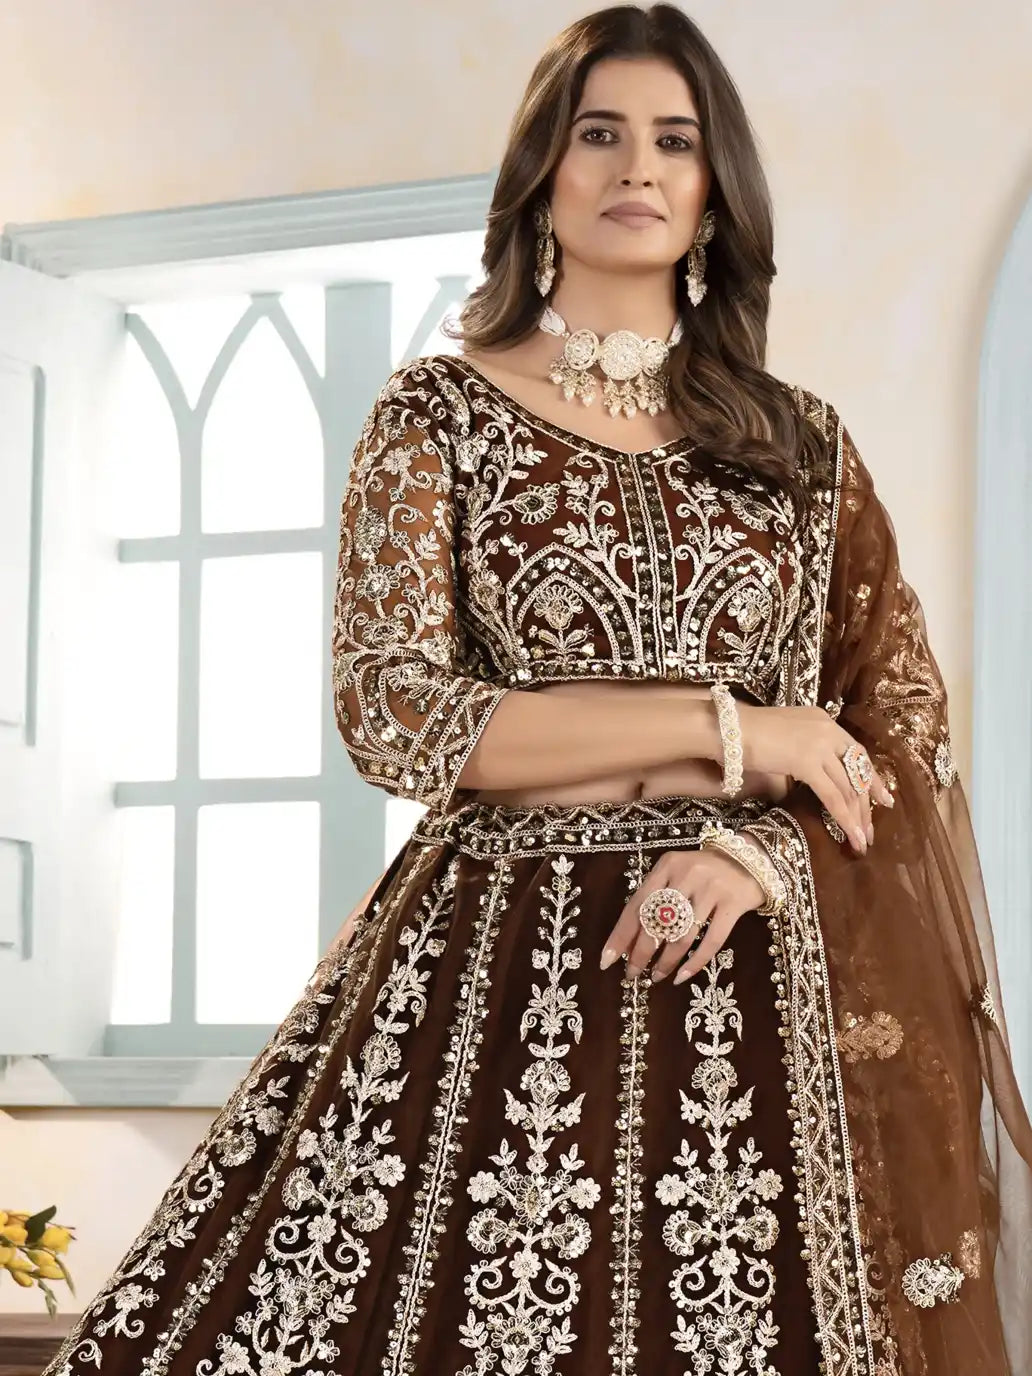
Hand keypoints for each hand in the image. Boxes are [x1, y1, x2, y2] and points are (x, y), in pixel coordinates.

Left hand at [600, 845, 763, 983]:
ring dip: (665, 961)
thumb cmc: (705, 871)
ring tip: (656, 976)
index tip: (607, 960)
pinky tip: (682, 976)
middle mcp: (687, 875)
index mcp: (666, 866)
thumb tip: (629, 942)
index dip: (620, 935)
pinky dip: (694, 963)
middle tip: (632, 974)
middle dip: (640, 953)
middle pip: (657, 922)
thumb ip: (656, 898)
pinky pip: (711, 941)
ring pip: (682, 935)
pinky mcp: (733, 904)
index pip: (636, 905)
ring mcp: (712, 889)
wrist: (751, 859)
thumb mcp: (676, 874)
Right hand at [736, 703, 892, 854]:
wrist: (727, 728)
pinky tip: (850, 835)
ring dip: (857, 817)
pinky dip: (843, 818)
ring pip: (848, 787)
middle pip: (856, 771)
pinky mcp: (808, 761)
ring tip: (862, 840)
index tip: (882, 799)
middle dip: (866, 804)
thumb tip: (807, 781)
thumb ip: (800, 755)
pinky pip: (833, 796)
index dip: (870, 778)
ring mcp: (819, 744)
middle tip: (871, 829)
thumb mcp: (783, 740)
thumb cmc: (744, 735)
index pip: (856, 752)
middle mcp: (828, 730)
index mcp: (823, 721)